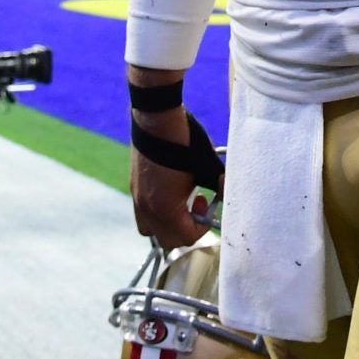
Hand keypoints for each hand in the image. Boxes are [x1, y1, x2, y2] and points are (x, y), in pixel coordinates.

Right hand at [128, 104, 206, 249]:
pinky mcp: (134, 187)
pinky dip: (158, 213)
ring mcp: (138, 199)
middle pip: (168, 240)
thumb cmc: (184, 141)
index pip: (186, 237)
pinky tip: (169, 191)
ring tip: (181, 202)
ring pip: (152, 230)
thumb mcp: (207, 166)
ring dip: (169, 224)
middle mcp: (147, 209)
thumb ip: (217, 187)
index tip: (210, 205)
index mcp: (165, 209)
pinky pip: (143, 215)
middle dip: (186, 229)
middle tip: (198, 204)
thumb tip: (225, 193)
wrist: (157, 117)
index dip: (203, 226)